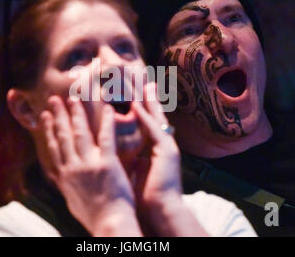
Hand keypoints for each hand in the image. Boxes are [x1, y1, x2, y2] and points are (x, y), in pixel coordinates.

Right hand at [36, 96, 141, 235]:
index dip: (48, 130)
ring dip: (75, 113)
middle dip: (58, 115)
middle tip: (54, 99)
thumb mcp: (72, 200)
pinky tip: (107, 108)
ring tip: (73, 98)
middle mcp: (72, 168)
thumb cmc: (94, 215)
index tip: (44, 116)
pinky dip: (106, 121)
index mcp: (64, 176)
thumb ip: (67, 184)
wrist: (110, 223)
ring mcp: (88, 164)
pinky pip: (105, 137)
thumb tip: (63, 177)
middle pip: (63, 136)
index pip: (53, 148)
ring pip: (79, 133)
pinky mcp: (106, 164)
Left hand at [132, 82, 181, 205]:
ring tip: (143, 85)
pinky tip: (137, 104)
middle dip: (151, 101)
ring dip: (149, 102)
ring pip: (158, 119)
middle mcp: (166, 146)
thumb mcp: (139, 173)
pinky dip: (146, 117)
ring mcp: (169, 147)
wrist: (161, 211)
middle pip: (157, 118)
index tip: (139, 97)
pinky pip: (154, 129)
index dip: (145, 112)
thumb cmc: (147, 196)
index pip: (151, 126)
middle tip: (147, 83)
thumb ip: (135, 160)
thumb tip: (126, 155)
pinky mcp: (168, 151)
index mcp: (159, 152)